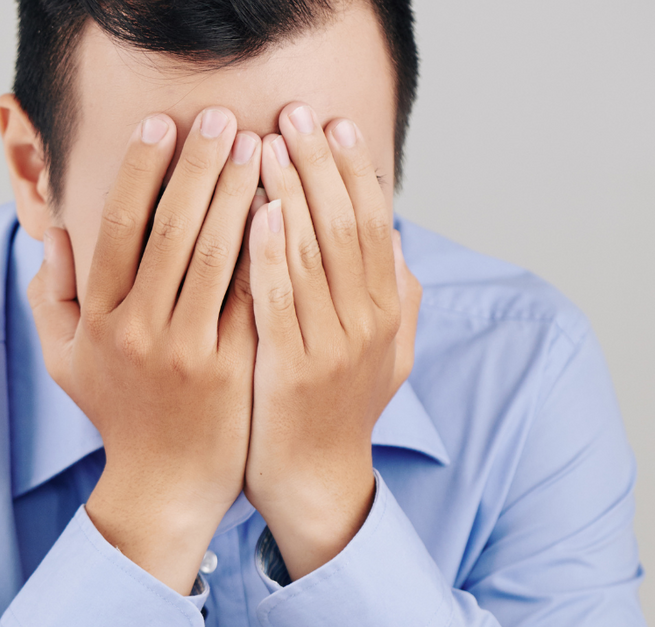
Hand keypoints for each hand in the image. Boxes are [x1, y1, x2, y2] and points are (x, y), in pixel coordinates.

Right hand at [29, 107, 261, 593]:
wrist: (165, 486)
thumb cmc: (117, 414)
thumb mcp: (66, 358)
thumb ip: (53, 296)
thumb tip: (56, 235)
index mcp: (98, 318)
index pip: (117, 226)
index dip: (138, 170)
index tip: (161, 126)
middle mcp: (137, 330)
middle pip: (170, 228)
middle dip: (198, 166)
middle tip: (223, 119)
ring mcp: (186, 350)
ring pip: (216, 255)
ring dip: (238, 194)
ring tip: (259, 148)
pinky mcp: (231, 369)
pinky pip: (251, 296)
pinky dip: (267, 249)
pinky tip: (285, 209)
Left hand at [246, 103, 421, 580]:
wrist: (312, 483)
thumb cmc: (331, 409)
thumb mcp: (379, 349)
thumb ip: (391, 294)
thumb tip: (397, 237)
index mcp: (388, 308)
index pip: (375, 220)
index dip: (353, 168)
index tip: (330, 123)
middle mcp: (370, 321)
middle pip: (347, 223)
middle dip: (318, 165)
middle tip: (291, 115)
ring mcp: (335, 346)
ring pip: (316, 253)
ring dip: (290, 193)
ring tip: (263, 145)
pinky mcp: (295, 370)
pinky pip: (283, 300)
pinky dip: (273, 253)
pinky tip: (257, 214)